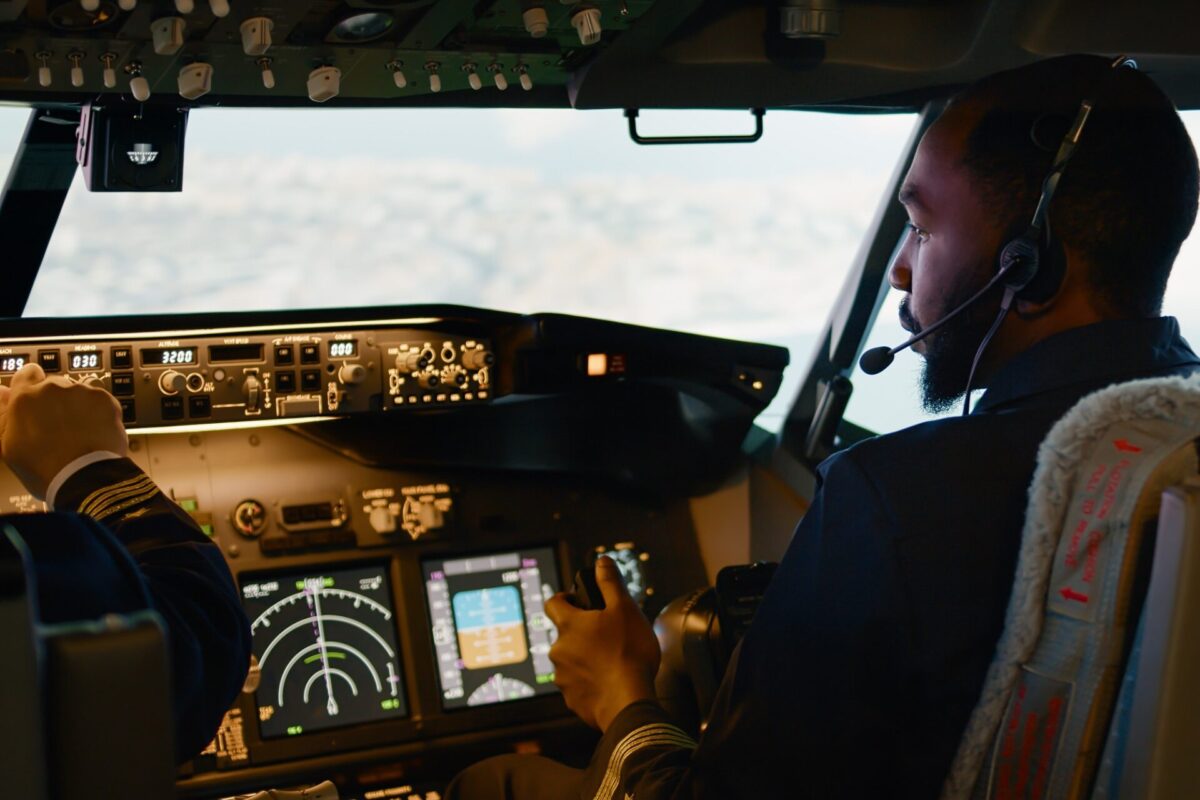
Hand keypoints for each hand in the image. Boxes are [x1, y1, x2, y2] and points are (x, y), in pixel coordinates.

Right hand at [0, 363, 126, 498]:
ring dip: (77, 407)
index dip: (30, 386)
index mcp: (25, 397)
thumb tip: (2, 393)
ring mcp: (82, 392)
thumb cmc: (44, 468)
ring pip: (78, 393)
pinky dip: (98, 412)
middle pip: (54, 386)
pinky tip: (93, 432)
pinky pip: (100, 401)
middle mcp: (53, 388)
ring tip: (77, 434)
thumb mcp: (9, 445)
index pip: (26, 374)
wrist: (85, 478)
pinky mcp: (106, 400)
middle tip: (57, 428)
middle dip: (55, 402)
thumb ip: (3, 414)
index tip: (35, 400)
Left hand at [545, 556, 659, 731]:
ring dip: (585, 659)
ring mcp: (563, 677)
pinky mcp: (572, 699)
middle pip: (565, 634)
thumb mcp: (625, 609)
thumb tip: (602, 562)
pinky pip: (578, 686)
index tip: (577, 602)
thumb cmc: (629, 653)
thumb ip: (610, 583)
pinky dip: (590, 682)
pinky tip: (609, 682)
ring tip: (611, 661)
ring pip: (571, 661)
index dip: (564, 599)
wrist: (629, 702)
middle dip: (583, 633)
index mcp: (569, 625)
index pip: (553, 603)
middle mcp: (559, 650)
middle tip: (608, 635)